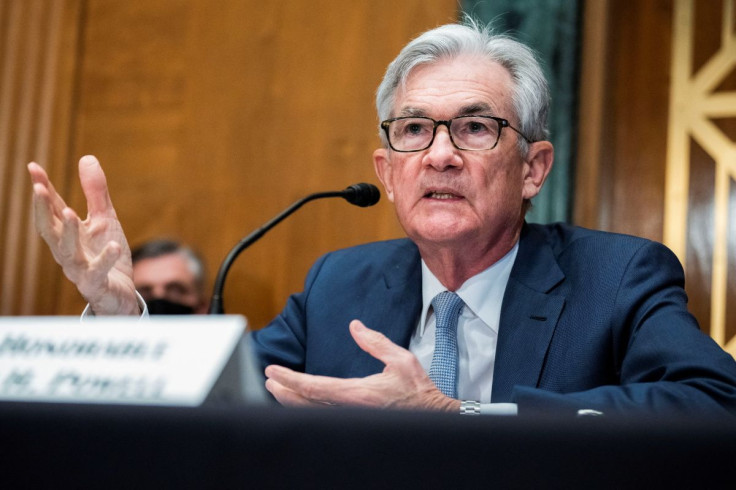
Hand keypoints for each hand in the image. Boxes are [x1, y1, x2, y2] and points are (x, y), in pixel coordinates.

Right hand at [27, 155, 138, 314]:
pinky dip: (105, 259)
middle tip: (38, 188)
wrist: (121, 294)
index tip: (33, 167)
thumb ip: (95, 193)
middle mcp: (67, 251)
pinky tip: (114, 246)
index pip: (52, 208)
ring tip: (69, 211)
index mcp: (67, 233)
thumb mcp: (105, 219)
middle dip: (42, 209)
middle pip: (49, 230)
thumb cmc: (108, 255)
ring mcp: (79, 269)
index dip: (43, 189)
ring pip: (67, 251)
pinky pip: (98, 272)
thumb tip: (87, 158)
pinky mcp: (96, 284)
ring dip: (67, 232)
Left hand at [264, 320, 459, 411]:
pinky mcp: (355, 419)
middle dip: (285, 391)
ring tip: (277, 388)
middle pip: (307, 403)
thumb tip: (355, 326)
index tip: (273, 372)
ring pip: (312, 411)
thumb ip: (375, 342)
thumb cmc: (418, 389)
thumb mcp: (401, 359)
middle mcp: (351, 409)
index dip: (291, 380)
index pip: (315, 387)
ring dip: (292, 400)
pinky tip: (300, 400)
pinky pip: (323, 414)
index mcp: (359, 393)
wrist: (432, 415)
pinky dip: (306, 406)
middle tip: (269, 379)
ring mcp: (352, 417)